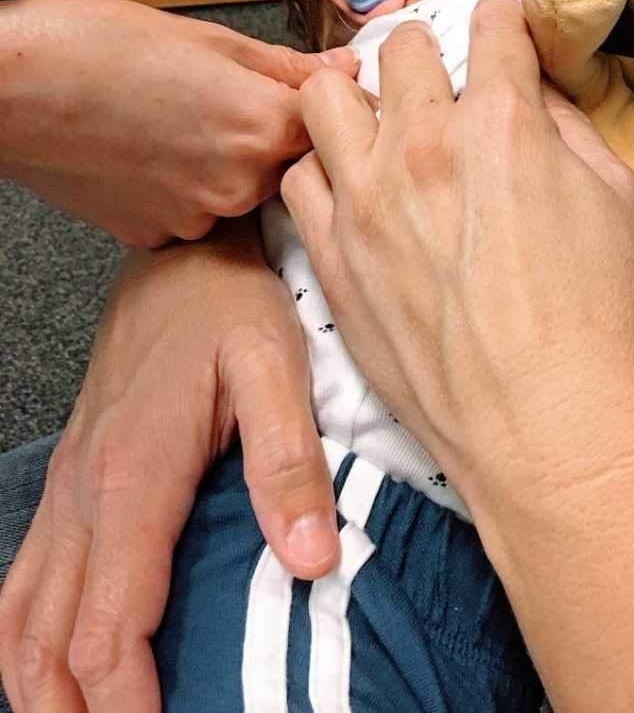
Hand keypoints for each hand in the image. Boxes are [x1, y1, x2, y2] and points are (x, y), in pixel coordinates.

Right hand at [0, 0, 357, 245]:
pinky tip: (154, 153)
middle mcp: (240, 184)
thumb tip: (343, 71)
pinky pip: (198, 211)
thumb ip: (287, 67)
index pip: (335, 128)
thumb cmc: (99, 49)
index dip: (325, 107)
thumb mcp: (209, 39)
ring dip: (229, 161)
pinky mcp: (160, 236)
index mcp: (263, 126)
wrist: (13, 90)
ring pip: (243, 188)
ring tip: (179, 121)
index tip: (313, 95)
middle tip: (225, 98)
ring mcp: (199, 217)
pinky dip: (187, 186)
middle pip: (290, 163)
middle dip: (274, 134)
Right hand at [0, 217, 337, 712]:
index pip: (110, 629)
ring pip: (23, 618)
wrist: (182, 259)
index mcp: (133, 479)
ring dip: (39, 688)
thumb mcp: (275, 366)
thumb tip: (311, 562)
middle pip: (50, 643)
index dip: (127, 708)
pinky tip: (49, 662)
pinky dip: (27, 639)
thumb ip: (290, 462)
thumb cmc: (230, 305)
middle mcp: (84, 495)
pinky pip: (27, 578)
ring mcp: (69, 487)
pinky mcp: (73, 479)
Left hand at [282, 0, 633, 711]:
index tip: (503, 37)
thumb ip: (567, 128)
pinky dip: (322, 171)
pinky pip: (296, 180)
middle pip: (401, 47)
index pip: (491, 24)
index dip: (503, 22)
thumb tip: (532, 96)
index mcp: (502, 120)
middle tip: (444, 88)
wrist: (548, 426)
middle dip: (428, 53)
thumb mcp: (617, 198)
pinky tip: (351, 192)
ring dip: (355, 100)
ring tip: (379, 131)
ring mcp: (364, 199)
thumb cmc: (600, 316)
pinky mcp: (329, 255)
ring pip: (322, 97)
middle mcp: (422, 143)